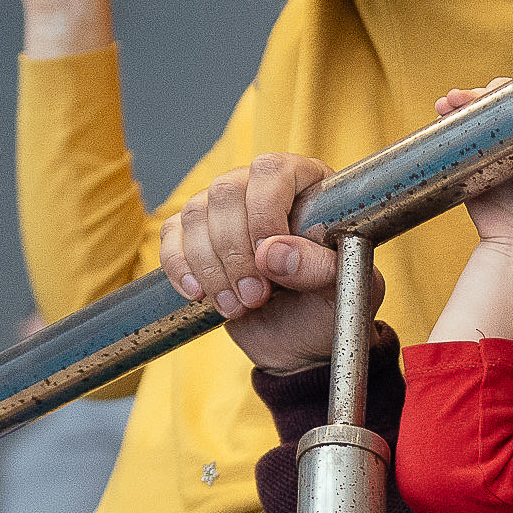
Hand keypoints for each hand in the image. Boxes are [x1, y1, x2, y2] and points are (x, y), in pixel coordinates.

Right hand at [159, 156, 386, 372]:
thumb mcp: (340, 291)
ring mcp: (225, 208)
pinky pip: (172, 235)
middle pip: (225, 193)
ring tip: (238, 306)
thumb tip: (272, 253)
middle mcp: (261, 186)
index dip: (265, 214)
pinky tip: (200, 296)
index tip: (270, 260)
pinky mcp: (196, 234)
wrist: (298, 340)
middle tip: (255, 297)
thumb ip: (318, 268)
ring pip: (195, 214)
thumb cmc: (327, 307)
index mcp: (308, 185)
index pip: (272, 172)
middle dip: (236, 253)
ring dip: (210, 267)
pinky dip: (181, 268)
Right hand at [432, 79, 512, 245]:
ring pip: (469, 120)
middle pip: (489, 107)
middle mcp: (508, 142)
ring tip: (445, 104)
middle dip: (473, 96)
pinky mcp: (466, 168)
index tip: (492, 88)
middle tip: (461, 96)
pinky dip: (444, 128)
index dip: (503, 92)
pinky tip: (438, 117)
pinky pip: (454, 144)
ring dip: (455, 107)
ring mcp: (485, 153)